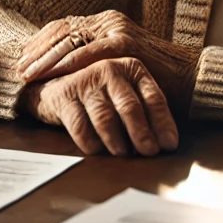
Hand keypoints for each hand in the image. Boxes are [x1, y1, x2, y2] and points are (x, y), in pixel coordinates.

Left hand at [17, 10, 198, 111]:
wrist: (190, 79)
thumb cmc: (154, 78)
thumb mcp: (118, 66)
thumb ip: (96, 62)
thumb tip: (63, 74)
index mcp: (105, 24)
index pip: (63, 28)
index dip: (39, 43)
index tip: (21, 60)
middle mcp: (109, 21)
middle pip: (61, 31)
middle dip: (36, 51)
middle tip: (17, 68)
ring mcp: (117, 30)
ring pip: (70, 39)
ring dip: (46, 57)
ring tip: (27, 74)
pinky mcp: (126, 44)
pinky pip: (89, 52)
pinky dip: (69, 63)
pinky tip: (54, 74)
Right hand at [23, 56, 180, 155]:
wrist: (54, 84)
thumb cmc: (99, 94)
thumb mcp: (125, 93)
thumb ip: (144, 111)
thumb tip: (165, 143)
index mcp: (132, 68)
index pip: (153, 98)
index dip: (163, 123)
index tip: (169, 144)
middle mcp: (110, 69)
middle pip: (130, 106)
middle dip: (141, 133)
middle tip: (149, 152)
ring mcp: (86, 81)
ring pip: (105, 117)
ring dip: (116, 140)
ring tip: (122, 154)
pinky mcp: (64, 95)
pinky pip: (80, 125)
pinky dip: (90, 142)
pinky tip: (96, 151)